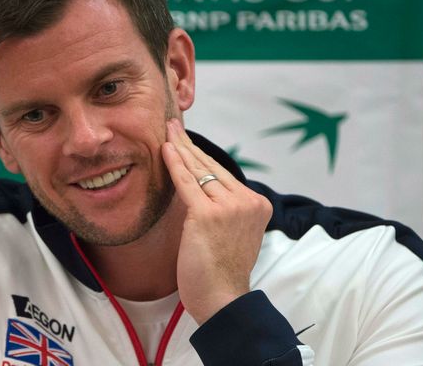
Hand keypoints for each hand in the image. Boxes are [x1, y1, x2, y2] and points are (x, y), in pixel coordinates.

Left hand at [161, 119, 272, 323]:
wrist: (222, 298)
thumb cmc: (221, 271)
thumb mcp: (231, 233)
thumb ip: (225, 209)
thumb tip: (204, 188)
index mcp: (257, 205)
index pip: (223, 173)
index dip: (202, 155)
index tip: (187, 140)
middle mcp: (247, 202)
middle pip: (212, 166)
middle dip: (189, 144)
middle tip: (173, 124)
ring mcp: (230, 207)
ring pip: (199, 171)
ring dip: (179, 149)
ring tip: (167, 131)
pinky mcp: (208, 214)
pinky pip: (187, 182)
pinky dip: (174, 164)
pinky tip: (165, 149)